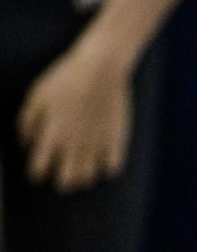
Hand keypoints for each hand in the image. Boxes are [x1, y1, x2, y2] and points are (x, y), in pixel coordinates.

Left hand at [18, 35, 133, 192]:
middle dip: (61, 182)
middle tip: (62, 175)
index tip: (38, 173)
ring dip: (83, 176)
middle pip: (66, 181)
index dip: (36, 175)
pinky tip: (102, 158)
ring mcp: (96, 144)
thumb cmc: (64, 79)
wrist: (100, 68)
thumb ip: (26, 122)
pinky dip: (106, 168)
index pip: (39, 169)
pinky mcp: (116, 140)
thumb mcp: (36, 95)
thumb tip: (25, 145)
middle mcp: (74, 144)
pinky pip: (113, 167)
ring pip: (89, 178)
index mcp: (51, 135)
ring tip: (81, 168)